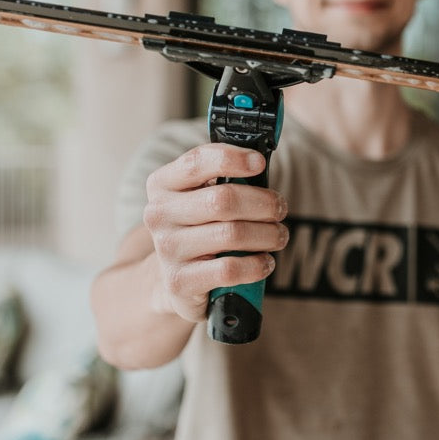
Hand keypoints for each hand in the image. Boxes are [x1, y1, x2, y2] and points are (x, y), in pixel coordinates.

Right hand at [142, 143, 288, 324]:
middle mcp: (158, 214)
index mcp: (162, 185)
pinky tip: (265, 262)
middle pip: (223, 199)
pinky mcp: (180, 281)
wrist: (174, 280)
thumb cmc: (200, 229)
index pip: (197, 162)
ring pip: (232, 234)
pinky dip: (256, 265)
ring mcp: (167, 249)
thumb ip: (225, 179)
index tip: (259, 162)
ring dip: (268, 234)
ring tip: (279, 236)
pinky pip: (229, 269)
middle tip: (280, 209)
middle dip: (263, 203)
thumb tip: (260, 162)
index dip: (232, 158)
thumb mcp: (202, 199)